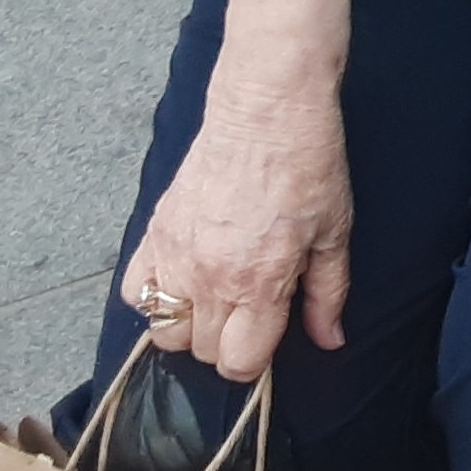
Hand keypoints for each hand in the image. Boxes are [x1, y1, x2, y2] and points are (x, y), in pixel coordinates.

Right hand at [121, 0, 359, 381]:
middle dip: (229, 341)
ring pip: (164, 331)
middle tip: (250, 308)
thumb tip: (330, 341)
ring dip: (190, 324)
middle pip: (203, 352)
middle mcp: (209, 278)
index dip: (257, 360)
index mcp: (259, 282)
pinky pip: (134, 293)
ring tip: (217, 296)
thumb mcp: (335, 232)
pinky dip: (153, 296)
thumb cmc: (309, 165)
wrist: (267, 107)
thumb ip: (328, 294)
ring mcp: (175, 255)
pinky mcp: (153, 231)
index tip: (268, 336)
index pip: (239, 363)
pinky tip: (182, 277)